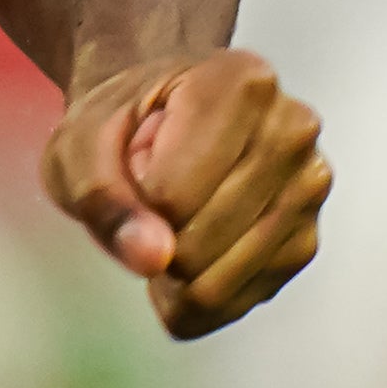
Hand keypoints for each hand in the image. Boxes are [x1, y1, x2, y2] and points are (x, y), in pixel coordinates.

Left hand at [42, 45, 327, 338]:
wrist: (155, 119)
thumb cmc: (122, 123)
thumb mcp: (78, 144)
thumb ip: (101, 197)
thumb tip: (150, 257)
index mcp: (240, 83)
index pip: (172, 194)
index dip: (132, 201)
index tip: (132, 167)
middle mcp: (291, 131)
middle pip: (199, 243)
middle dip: (152, 241)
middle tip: (147, 199)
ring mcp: (308, 188)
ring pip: (219, 283)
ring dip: (171, 276)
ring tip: (166, 223)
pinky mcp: (305, 241)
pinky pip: (237, 304)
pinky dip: (194, 297)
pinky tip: (186, 251)